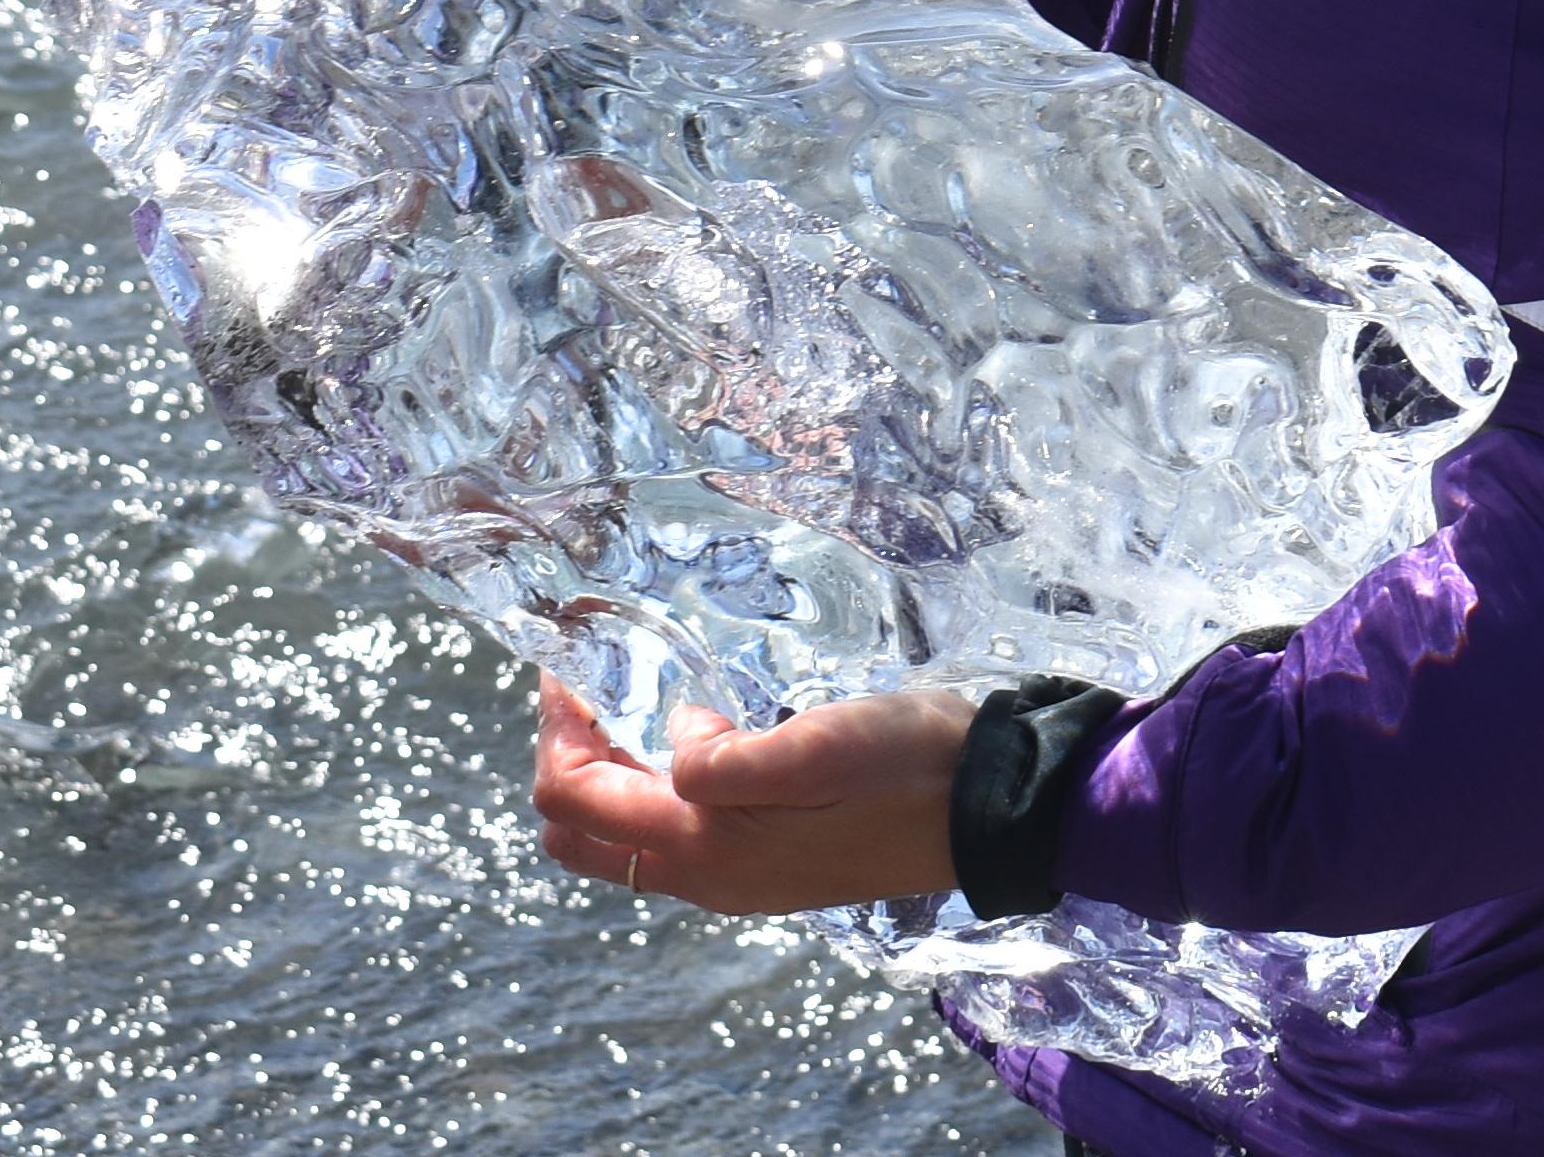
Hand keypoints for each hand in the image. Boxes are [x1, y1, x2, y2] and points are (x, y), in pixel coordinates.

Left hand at [532, 675, 965, 914]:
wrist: (988, 810)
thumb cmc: (904, 769)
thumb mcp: (814, 747)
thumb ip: (725, 757)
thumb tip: (675, 736)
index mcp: (704, 848)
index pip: (573, 801)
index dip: (555, 731)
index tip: (566, 665)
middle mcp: (706, 877)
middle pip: (580, 833)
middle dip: (567, 760)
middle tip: (590, 689)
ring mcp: (736, 878)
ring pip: (623, 839)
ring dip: (607, 776)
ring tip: (631, 703)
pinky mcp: (767, 866)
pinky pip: (673, 838)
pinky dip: (652, 790)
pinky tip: (694, 737)